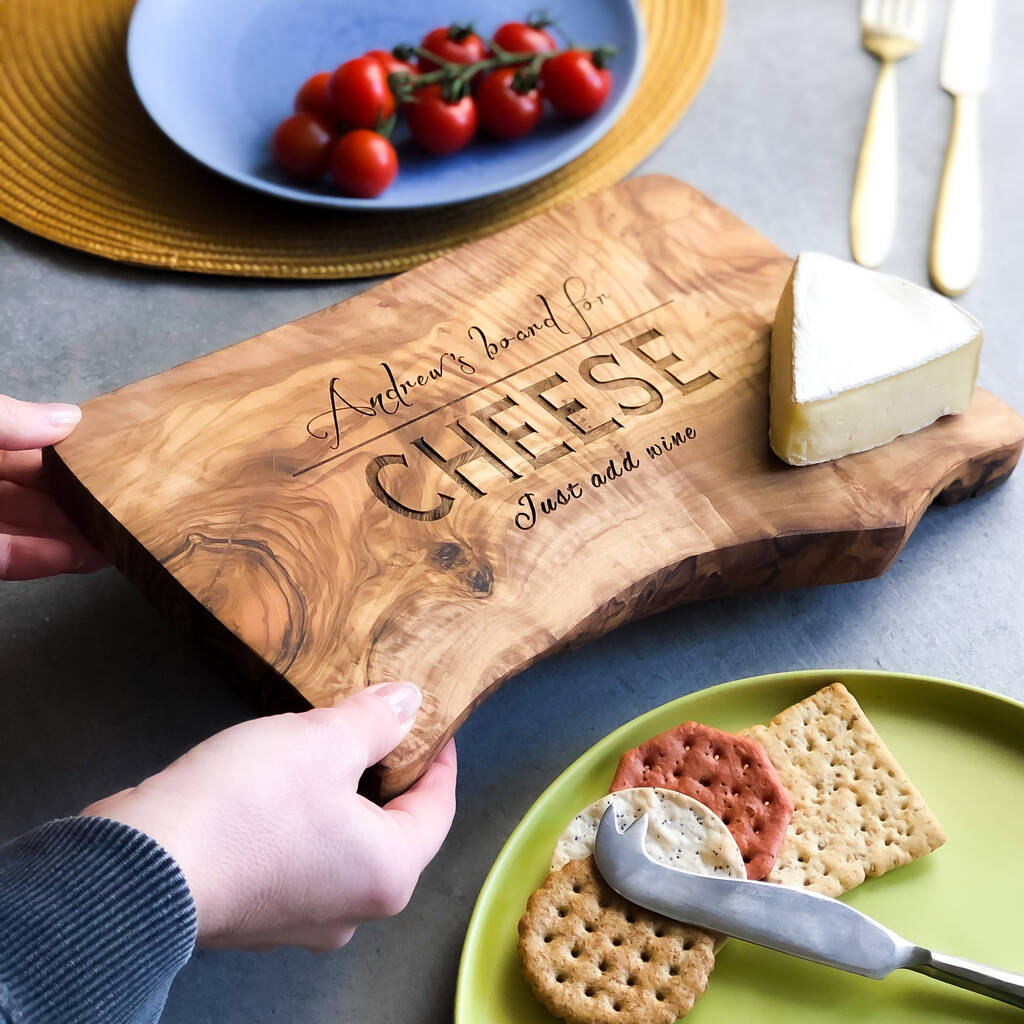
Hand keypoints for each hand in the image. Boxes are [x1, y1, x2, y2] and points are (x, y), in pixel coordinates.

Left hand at [0, 394, 105, 579]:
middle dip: (77, 502)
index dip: (68, 454)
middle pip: (33, 492)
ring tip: (110, 543)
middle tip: (122, 510)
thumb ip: (9, 420)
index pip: (28, 446)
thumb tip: (70, 418)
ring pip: (24, 528)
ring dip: (68, 538)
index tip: (108, 460)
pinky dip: (36, 559)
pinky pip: (1, 556)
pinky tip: (72, 557)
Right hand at [83, 682, 457, 950]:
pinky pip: (299, 854)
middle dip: (387, 772)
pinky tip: (280, 779)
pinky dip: (303, 815)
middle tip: (378, 723)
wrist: (142, 864)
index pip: (437, 809)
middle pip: (391, 828)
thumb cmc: (247, 806)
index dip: (439, 758)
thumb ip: (376, 720)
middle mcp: (351, 908)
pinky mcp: (256, 910)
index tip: (434, 723)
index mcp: (388, 873)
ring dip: (341, 791)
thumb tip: (409, 703)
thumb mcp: (324, 740)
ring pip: (342, 841)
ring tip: (327, 742)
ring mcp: (300, 917)